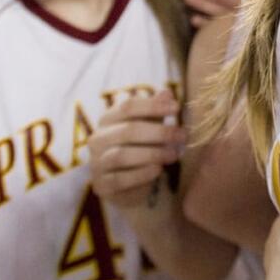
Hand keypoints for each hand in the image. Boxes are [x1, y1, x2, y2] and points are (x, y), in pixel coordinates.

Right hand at [89, 91, 185, 209]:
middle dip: (160, 132)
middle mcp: (98, 139)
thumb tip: (167, 93)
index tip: (177, 108)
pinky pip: (120, 179)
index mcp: (108, 119)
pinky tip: (158, 170)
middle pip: (128, 130)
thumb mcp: (148, 127)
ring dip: (153, 154)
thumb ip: (155, 112)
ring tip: (174, 154)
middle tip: (183, 135)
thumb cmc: (139, 148)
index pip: (128, 106)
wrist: (126, 185)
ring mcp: (97, 163)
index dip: (153, 105)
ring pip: (122, 155)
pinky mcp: (101, 185)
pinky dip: (141, 174)